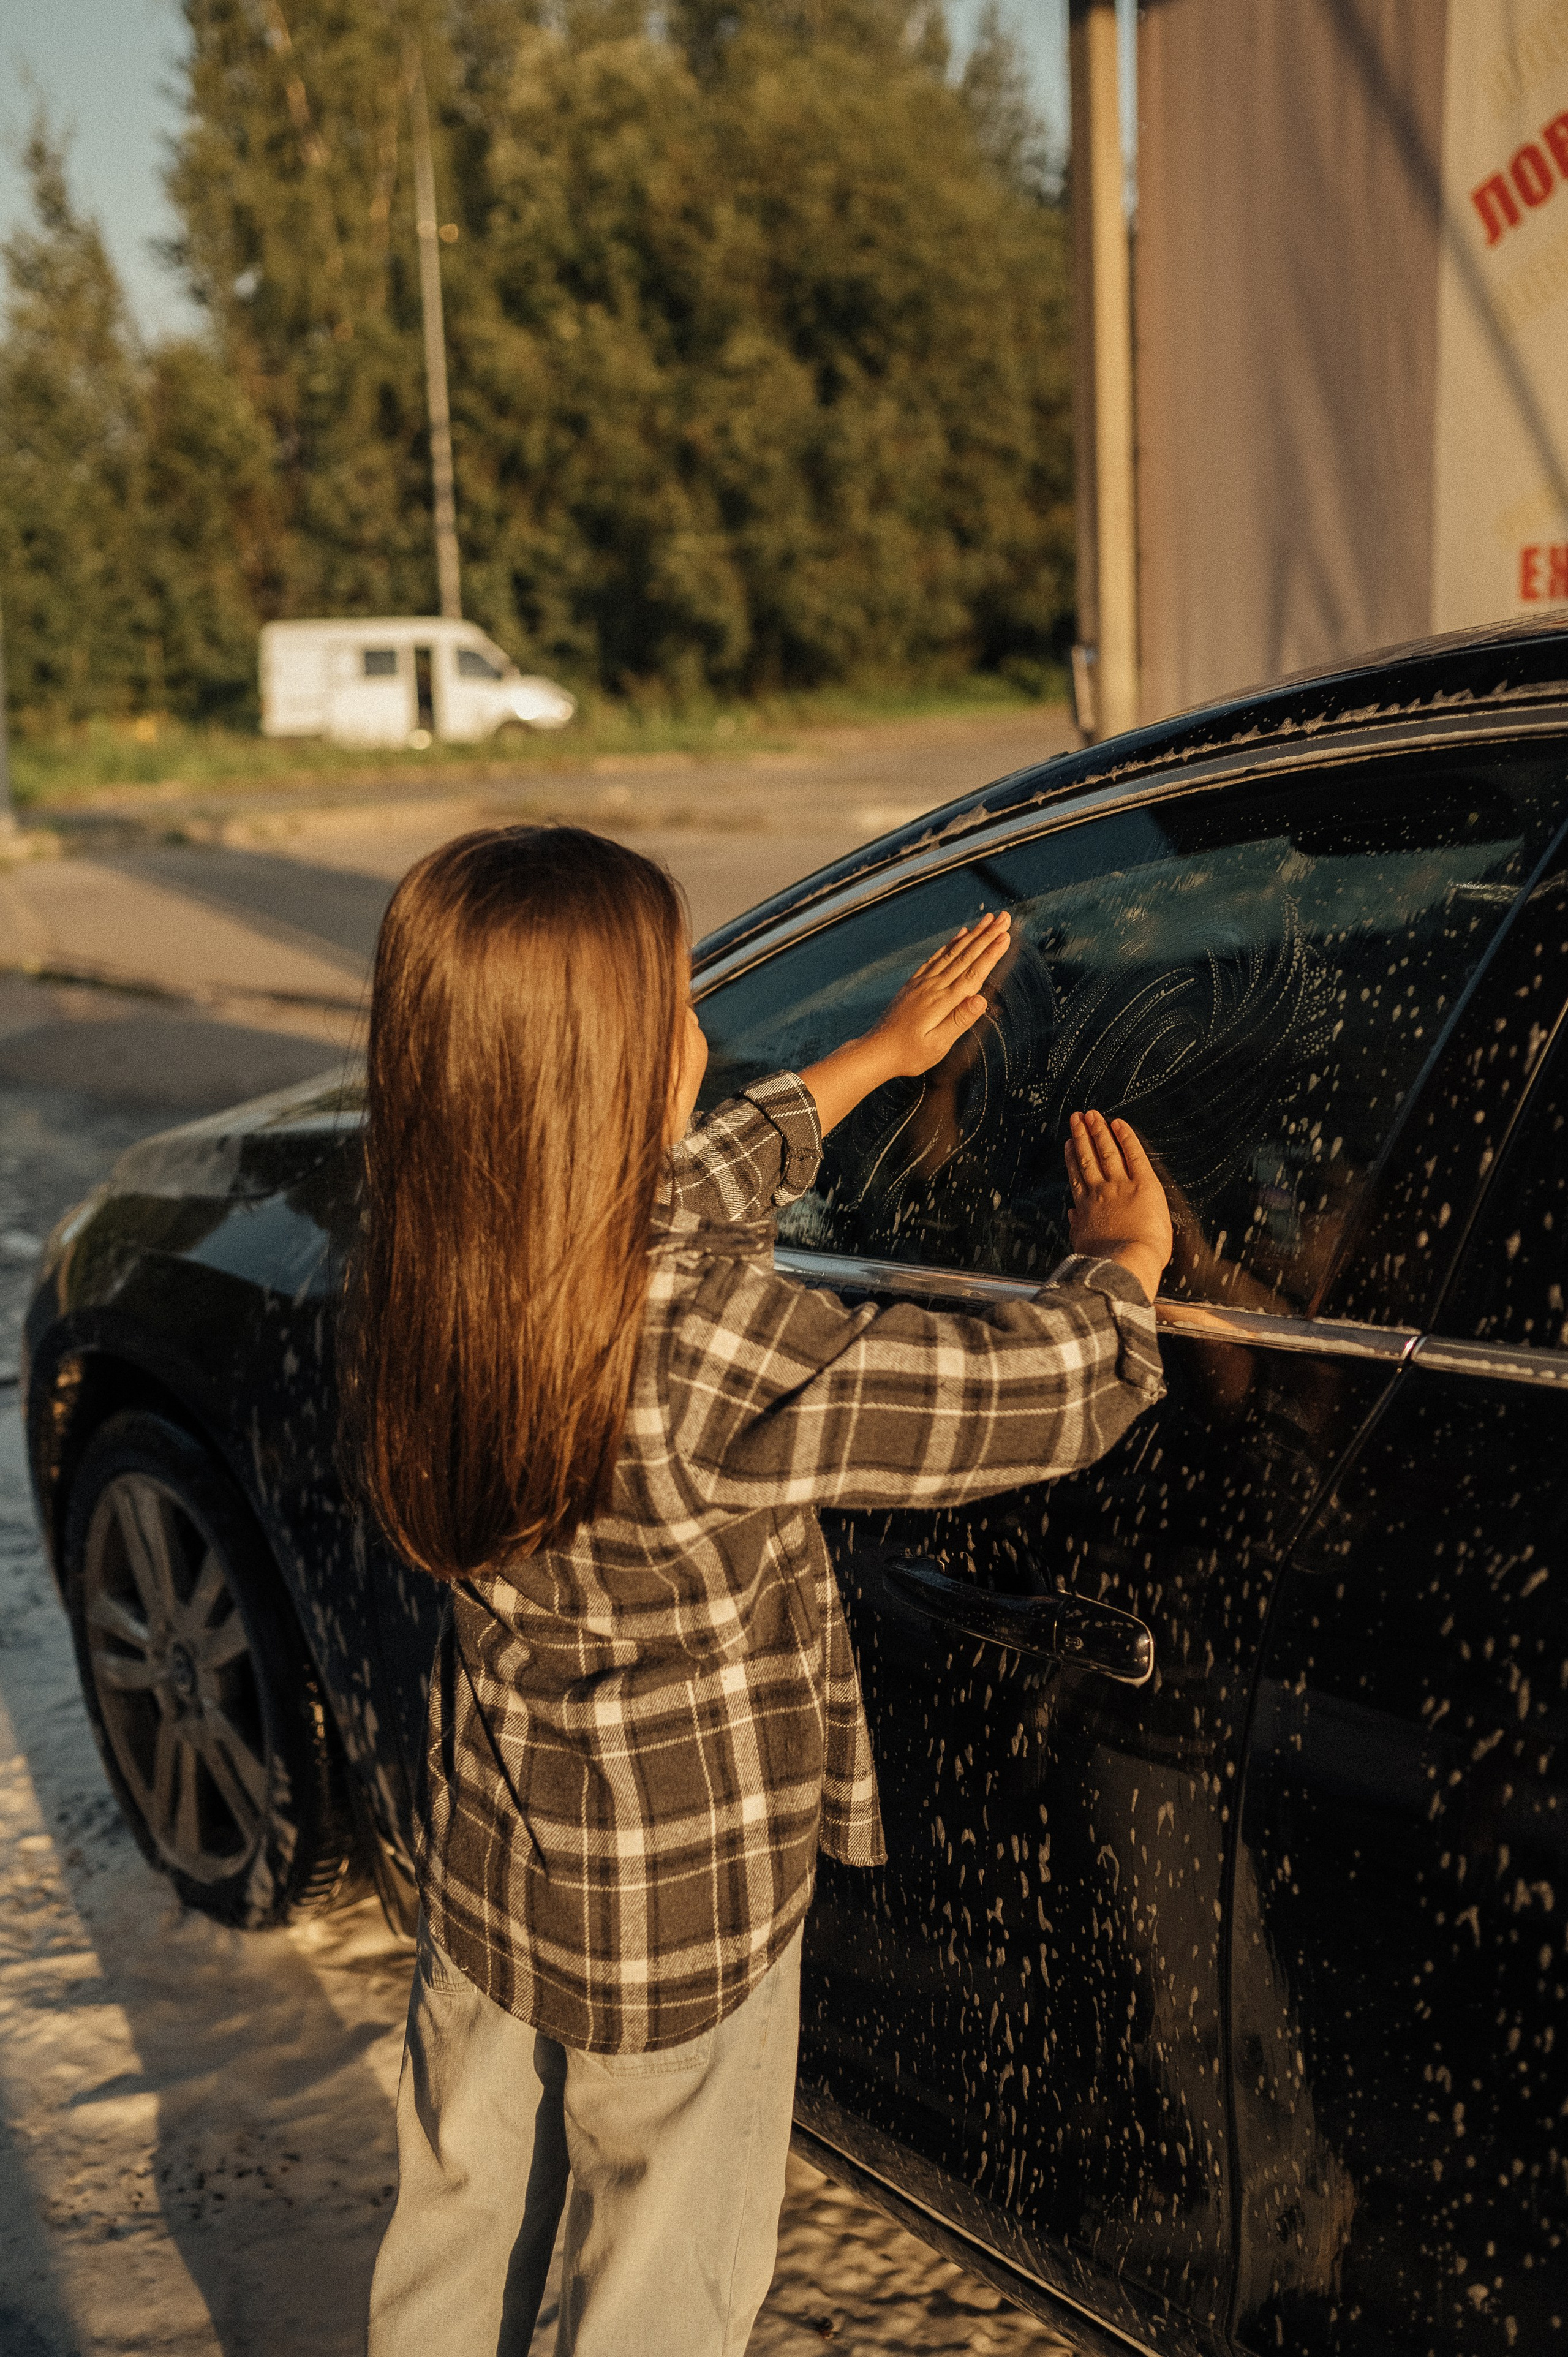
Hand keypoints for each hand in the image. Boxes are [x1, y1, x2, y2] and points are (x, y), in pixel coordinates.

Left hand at [800, 911, 1011, 1136]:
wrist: (876, 1051)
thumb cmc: (909, 1054)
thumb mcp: (937, 1045)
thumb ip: (959, 1021)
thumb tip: (981, 1000)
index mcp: (943, 1001)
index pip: (973, 973)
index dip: (991, 954)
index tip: (1006, 935)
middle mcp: (934, 986)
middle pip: (966, 956)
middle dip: (987, 936)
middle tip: (1004, 917)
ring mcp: (924, 982)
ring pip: (953, 953)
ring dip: (973, 935)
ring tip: (987, 919)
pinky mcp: (915, 983)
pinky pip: (936, 958)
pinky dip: (950, 944)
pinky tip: (960, 935)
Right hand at [1064, 1110, 1172, 1304]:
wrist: (1124, 1265)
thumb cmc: (1107, 1264)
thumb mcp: (1083, 1246)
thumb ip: (1078, 1227)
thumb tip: (1073, 1217)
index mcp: (1086, 1210)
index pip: (1078, 1177)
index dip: (1073, 1158)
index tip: (1070, 1144)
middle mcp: (1099, 1193)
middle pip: (1088, 1158)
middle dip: (1082, 1136)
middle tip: (1076, 1119)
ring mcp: (1119, 1186)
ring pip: (1106, 1152)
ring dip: (1098, 1131)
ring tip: (1091, 1114)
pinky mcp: (1143, 1184)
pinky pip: (1134, 1154)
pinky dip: (1126, 1137)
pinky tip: (1119, 1124)